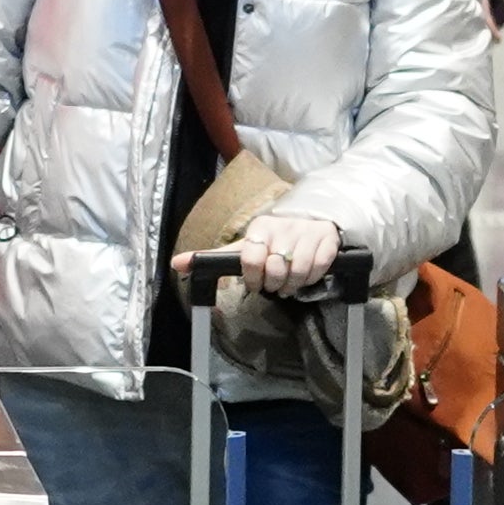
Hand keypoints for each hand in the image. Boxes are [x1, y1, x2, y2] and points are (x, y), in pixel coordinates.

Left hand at [182, 205, 346, 303]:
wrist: (310, 220)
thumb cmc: (272, 238)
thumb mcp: (245, 245)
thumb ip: (214, 256)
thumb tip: (176, 264)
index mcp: (260, 227)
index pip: (251, 257)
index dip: (252, 277)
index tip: (254, 283)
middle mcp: (283, 227)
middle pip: (275, 268)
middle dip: (273, 284)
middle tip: (274, 285)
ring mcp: (307, 233)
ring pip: (297, 271)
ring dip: (292, 285)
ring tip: (288, 284)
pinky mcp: (327, 240)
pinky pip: (318, 267)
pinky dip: (311, 278)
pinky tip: (306, 276)